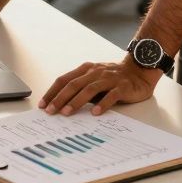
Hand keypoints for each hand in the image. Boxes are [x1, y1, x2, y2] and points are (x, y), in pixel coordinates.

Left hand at [39, 59, 160, 116]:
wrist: (139, 71)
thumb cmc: (113, 78)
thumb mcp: (94, 80)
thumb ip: (81, 89)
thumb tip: (61, 105)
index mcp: (86, 69)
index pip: (64, 80)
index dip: (52, 92)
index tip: (43, 105)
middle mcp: (95, 72)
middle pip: (74, 84)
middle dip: (60, 98)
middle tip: (51, 111)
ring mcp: (109, 78)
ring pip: (89, 89)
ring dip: (76, 101)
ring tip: (67, 112)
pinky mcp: (122, 86)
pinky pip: (111, 95)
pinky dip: (102, 104)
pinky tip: (95, 113)